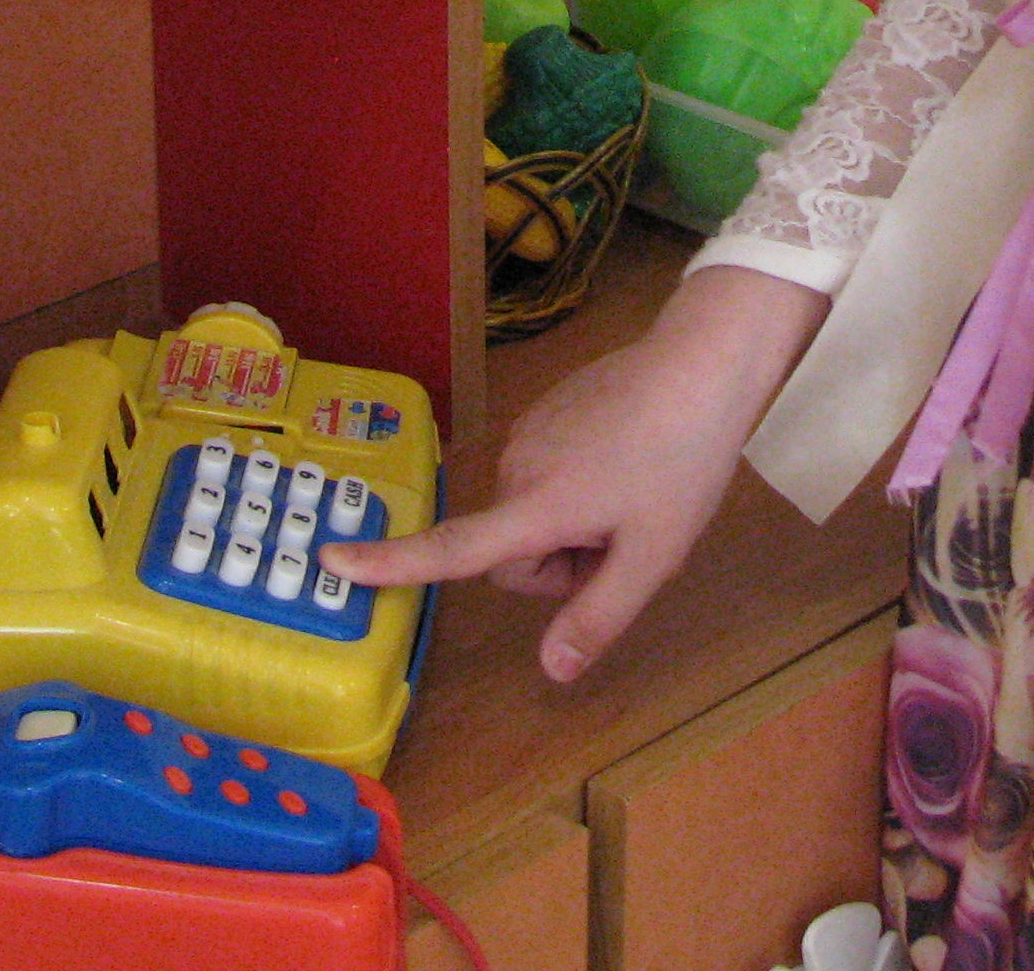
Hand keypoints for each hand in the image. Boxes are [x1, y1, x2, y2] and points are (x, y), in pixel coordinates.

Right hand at [326, 264, 827, 683]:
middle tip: (624, 540)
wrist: (703, 362)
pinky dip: (577, 484)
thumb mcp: (654, 554)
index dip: (390, 563)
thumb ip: (599, 616)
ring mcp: (529, 434)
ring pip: (530, 514)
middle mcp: (516, 468)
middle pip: (512, 552)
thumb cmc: (682, 461)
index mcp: (535, 505)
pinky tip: (629, 460)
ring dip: (571, 523)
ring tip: (634, 494)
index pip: (451, 548)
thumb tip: (551, 671)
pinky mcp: (547, 410)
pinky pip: (545, 475)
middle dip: (559, 562)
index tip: (331, 562)